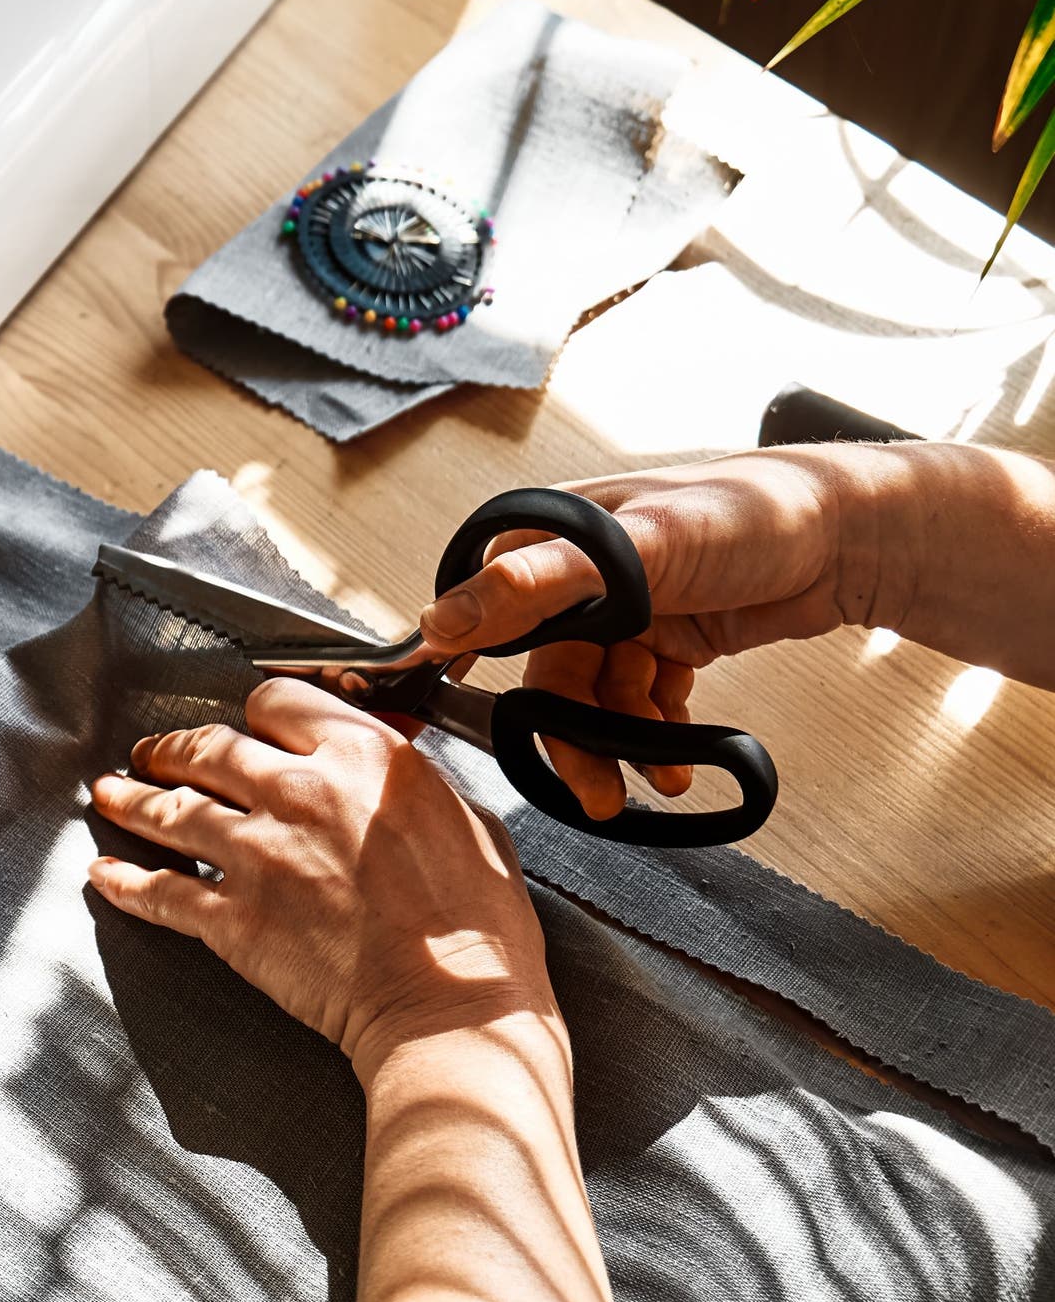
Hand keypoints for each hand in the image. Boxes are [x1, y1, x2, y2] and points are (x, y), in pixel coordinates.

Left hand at [88, 677, 552, 1075]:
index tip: (245, 726)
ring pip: (171, 809)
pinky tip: (105, 874)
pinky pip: (160, 892)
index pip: (277, 704)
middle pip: (209, 748)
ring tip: (111, 793)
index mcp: (361, 757)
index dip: (254, 715)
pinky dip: (125, 882)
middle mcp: (299, 792)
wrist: (452, 1009)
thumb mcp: (467, 818)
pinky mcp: (232, 918)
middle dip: (174, 748)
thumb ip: (409, 781)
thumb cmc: (477, 927)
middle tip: (155, 753)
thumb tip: (389, 766)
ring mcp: (257, 855)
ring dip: (133, 799)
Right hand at [413, 449, 874, 819]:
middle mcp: (584, 574)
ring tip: (658, 774)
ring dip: (623, 741)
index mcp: (557, 537)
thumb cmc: (754, 512)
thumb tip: (444, 616)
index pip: (492, 613)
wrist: (856, 536)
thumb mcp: (636, 546)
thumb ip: (537, 583)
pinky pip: (640, 700)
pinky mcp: (666, 638)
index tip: (471, 721)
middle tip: (595, 789)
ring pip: (597, 696)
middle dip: (575, 735)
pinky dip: (655, 731)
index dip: (479, 670)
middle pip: (551, 673)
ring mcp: (626, 609)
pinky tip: (675, 753)